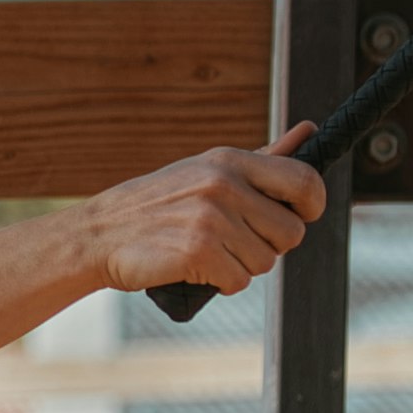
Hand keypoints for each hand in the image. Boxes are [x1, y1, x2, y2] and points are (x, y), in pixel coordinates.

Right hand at [71, 124, 327, 294]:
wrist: (100, 234)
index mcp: (230, 161)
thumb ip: (263, 157)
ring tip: (207, 250)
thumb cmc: (159, 205)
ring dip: (240, 265)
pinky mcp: (198, 252)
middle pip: (291, 233)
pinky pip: (239, 282)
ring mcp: (210, 218)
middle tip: (233, 239)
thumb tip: (308, 130)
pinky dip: (220, 282)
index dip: (312, 206)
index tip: (297, 215)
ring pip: (266, 262)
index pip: (305, 181)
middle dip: (268, 245)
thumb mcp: (208, 170)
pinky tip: (195, 266)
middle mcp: (223, 185)